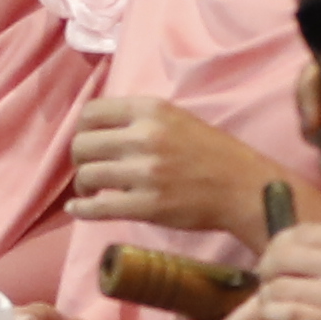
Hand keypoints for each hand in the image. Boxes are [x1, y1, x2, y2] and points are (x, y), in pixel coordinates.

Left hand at [64, 92, 276, 237]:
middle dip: (80, 159)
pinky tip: (77, 208)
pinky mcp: (147, 205)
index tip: (88, 142)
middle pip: (82, 145)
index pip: (91, 113)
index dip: (82, 130)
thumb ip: (138, 119)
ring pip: (87, 175)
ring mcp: (146, 172)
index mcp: (151, 110)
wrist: (243, 187)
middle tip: (90, 169)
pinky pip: (98, 207)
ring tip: (93, 190)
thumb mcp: (176, 118)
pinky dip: (81, 209)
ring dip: (84, 185)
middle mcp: (145, 137)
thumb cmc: (211, 153)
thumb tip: (93, 129)